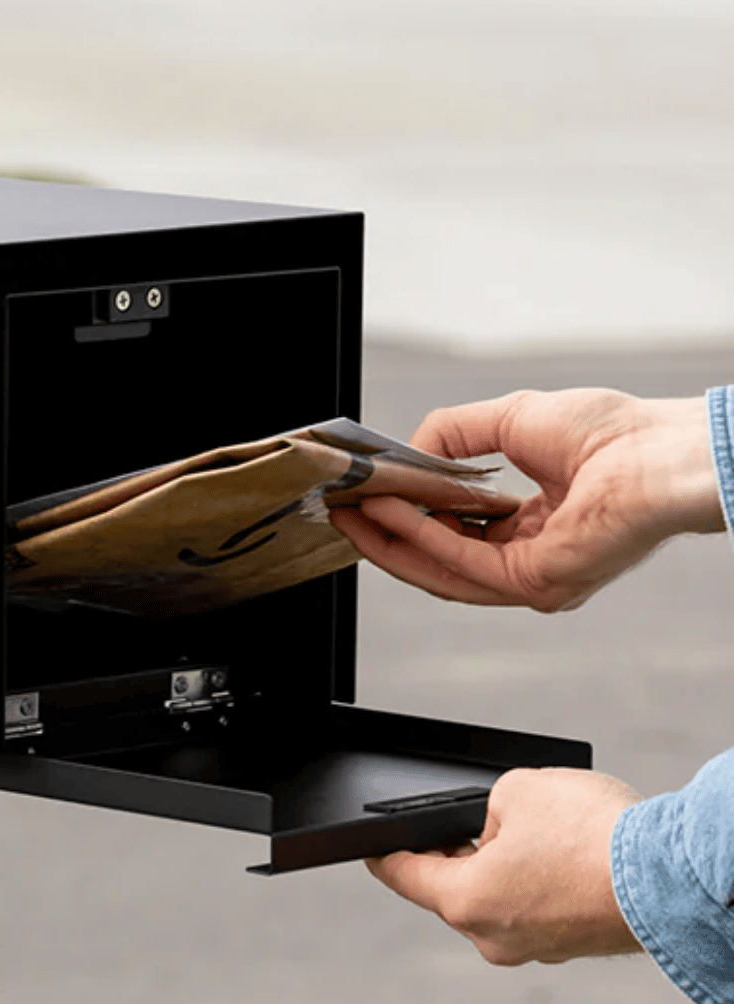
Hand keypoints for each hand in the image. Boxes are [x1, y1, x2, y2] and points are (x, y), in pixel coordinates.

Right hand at [330, 389, 723, 610]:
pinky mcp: (533, 581)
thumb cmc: (615, 434)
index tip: (369, 495)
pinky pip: (459, 563)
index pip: (459, 534)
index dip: (409, 516)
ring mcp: (533, 578)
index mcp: (538, 528)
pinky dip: (417, 536)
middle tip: (344, 512)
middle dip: (385, 537)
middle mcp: (534, 562)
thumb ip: (454, 434)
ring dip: (390, 541)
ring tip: (352, 512)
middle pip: (439, 561)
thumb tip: (408, 452)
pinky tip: (388, 510)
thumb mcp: (512, 420)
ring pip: (440, 571)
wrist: (661, 453)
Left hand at [367, 768, 642, 964]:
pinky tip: (555, 858)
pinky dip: (535, 885)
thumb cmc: (592, 836)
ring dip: (500, 868)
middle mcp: (491, 937)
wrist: (669, 875)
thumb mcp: (515, 790)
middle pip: (450, 890)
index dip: (384, 851)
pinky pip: (533, 911)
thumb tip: (490, 826)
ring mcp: (533, 949)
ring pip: (496, 901)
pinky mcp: (568, 947)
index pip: (401, 875)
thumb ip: (483, 808)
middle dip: (456, 852)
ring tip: (527, 834)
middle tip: (467, 822)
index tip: (373, 843)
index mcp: (463, 901)